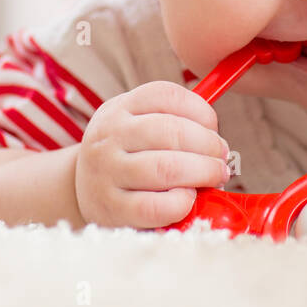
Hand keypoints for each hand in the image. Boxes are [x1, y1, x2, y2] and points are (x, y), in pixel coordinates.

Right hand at [74, 80, 230, 229]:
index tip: (213, 127)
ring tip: (215, 176)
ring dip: (203, 172)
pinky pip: (156, 206)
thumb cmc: (127, 155)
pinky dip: (182, 202)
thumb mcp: (137, 124)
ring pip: (166, 168)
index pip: (166, 96)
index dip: (201, 111)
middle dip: (209, 145)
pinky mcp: (112, 209)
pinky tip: (188, 199)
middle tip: (222, 157)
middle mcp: (109, 136)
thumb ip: (174, 122)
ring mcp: (107, 173)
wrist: (83, 189)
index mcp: (119, 108)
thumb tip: (218, 141)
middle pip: (171, 132)